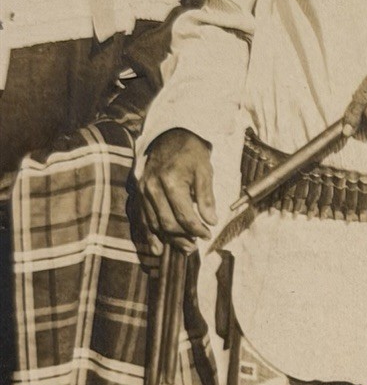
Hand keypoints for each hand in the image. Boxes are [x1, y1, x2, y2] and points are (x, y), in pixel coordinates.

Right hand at [140, 129, 215, 244]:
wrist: (170, 137)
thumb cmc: (191, 153)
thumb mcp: (205, 170)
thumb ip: (207, 196)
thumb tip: (211, 220)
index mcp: (170, 181)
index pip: (184, 216)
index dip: (197, 230)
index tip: (207, 235)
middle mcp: (152, 188)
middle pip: (167, 223)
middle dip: (183, 238)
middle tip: (196, 245)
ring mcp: (142, 192)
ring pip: (154, 224)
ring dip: (169, 239)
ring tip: (185, 248)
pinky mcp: (138, 194)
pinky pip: (142, 219)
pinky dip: (149, 235)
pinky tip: (156, 248)